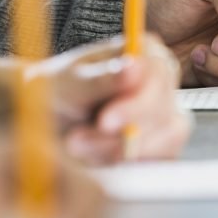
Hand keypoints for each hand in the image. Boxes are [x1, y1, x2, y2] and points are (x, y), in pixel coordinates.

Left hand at [32, 37, 190, 163]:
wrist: (50, 122)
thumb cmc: (60, 93)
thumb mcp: (70, 84)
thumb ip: (100, 79)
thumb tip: (131, 68)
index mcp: (146, 53)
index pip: (157, 76)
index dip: (135, 104)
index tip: (104, 123)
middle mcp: (162, 82)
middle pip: (163, 112)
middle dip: (119, 135)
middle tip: (77, 142)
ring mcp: (167, 115)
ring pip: (164, 141)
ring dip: (116, 151)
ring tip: (78, 146)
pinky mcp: (164, 146)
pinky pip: (157, 161)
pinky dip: (124, 165)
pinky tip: (94, 157)